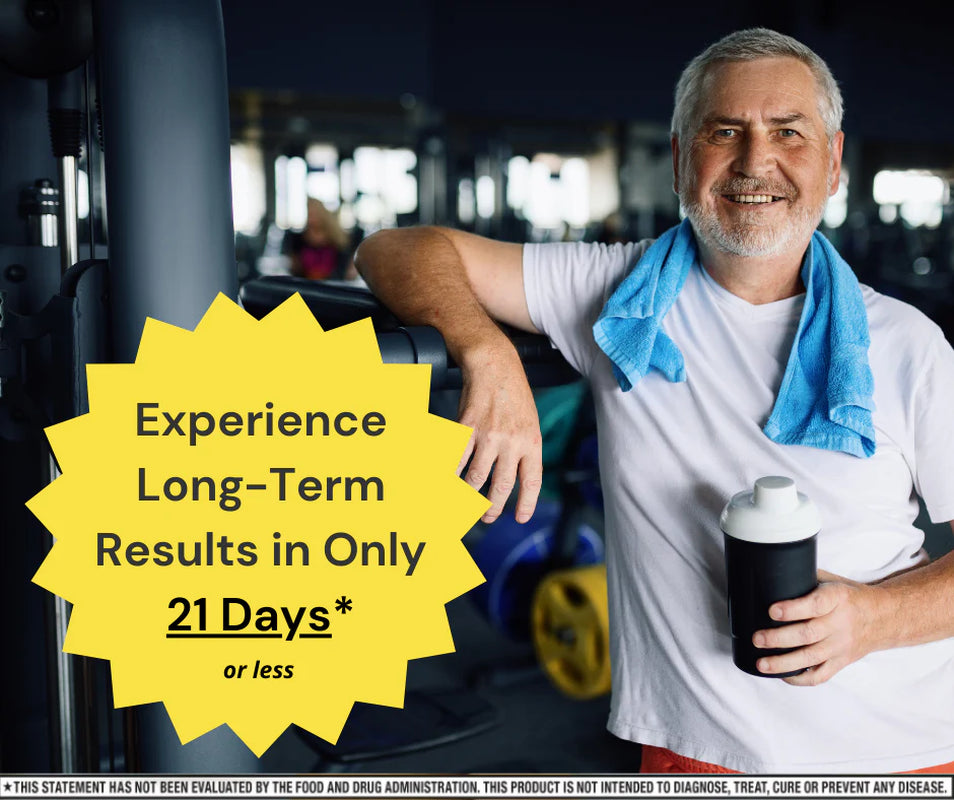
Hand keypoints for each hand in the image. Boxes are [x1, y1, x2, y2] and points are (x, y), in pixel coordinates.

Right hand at [456, 346, 542, 524]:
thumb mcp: (530, 422)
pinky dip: (452, 475)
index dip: (526, 504)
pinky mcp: (466, 428)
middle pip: (501, 486)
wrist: (495, 365)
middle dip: (493, 508)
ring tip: (467, 503)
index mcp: (532, 441)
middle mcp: (512, 441)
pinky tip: (451, 481)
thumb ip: (525, 448)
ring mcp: (488, 436)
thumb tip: (518, 477)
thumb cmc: (513, 394)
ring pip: (476, 478)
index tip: (520, 518)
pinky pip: (457, 460)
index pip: (531, 482)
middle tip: (487, 517)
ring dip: (470, 496)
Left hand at [752, 570, 884, 685]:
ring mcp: (842, 645)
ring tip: (761, 663)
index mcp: (837, 598)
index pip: (815, 604)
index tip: (771, 611)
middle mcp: (841, 623)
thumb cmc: (848, 596)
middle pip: (808, 634)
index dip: (793, 609)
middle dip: (779, 638)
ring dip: (784, 663)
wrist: (882, 617)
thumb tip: (771, 575)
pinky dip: (801, 678)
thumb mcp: (831, 580)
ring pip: (812, 657)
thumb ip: (805, 579)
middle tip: (757, 638)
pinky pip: (821, 675)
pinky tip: (782, 675)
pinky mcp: (842, 662)